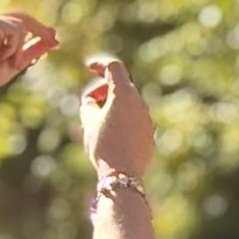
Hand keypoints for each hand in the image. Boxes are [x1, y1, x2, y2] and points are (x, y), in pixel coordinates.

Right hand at [0, 11, 59, 101]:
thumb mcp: (18, 60)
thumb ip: (33, 49)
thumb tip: (53, 37)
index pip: (20, 21)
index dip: (37, 29)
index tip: (53, 39)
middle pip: (23, 18)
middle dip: (40, 30)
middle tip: (55, 42)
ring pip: (22, 26)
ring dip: (22, 48)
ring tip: (11, 62)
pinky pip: (17, 31)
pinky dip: (15, 47)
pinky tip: (1, 56)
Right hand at [81, 58, 153, 177]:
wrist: (123, 174)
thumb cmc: (103, 146)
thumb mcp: (88, 123)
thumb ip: (88, 105)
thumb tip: (92, 101)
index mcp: (124, 94)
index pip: (114, 67)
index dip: (100, 64)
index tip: (89, 67)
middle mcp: (139, 102)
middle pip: (121, 85)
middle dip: (103, 90)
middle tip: (89, 105)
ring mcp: (147, 117)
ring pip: (128, 103)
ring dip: (113, 106)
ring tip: (97, 124)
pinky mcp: (149, 132)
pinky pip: (134, 118)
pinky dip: (122, 119)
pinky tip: (111, 135)